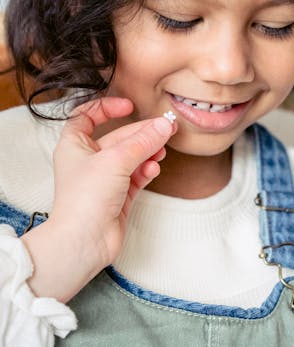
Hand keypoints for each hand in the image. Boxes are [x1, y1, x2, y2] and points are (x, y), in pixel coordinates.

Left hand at [22, 96, 175, 301]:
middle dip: (142, 133)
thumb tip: (164, 125)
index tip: (128, 106)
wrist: (84, 241)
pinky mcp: (118, 197)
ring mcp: (104, 180)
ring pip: (131, 157)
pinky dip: (146, 171)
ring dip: (148, 152)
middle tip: (166, 127)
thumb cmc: (85, 199)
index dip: (106, 108)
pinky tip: (153, 168)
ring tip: (162, 149)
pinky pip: (136, 177)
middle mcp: (88, 161)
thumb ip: (143, 141)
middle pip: (118, 137)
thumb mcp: (116, 160)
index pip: (87, 116)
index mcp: (74, 146)